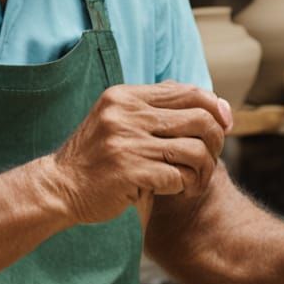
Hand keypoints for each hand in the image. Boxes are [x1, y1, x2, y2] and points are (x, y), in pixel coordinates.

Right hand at [47, 81, 232, 224]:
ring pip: (194, 151)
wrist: (58, 186)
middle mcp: (126, 114)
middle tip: (211, 160)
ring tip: (194, 181)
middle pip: (199, 119)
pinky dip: (184, 186)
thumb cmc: (95, 158)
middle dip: (216, 141)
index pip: (188, 92)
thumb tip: (208, 104)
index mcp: (125, 96)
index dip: (215, 107)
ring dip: (203, 171)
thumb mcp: (117, 120)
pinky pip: (178, 177)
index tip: (225, 125)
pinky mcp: (128, 171)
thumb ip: (152, 110)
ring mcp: (126, 142)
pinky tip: (176, 191)